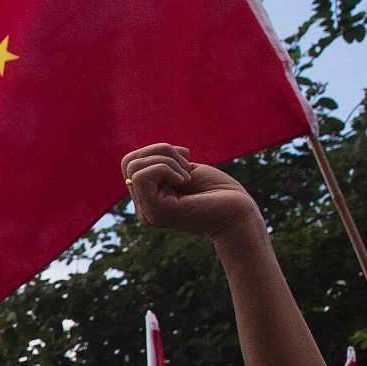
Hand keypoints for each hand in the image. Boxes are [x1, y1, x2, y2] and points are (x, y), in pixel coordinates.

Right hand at [122, 144, 264, 243]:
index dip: (157, 151)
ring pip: (134, 167)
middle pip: (128, 162)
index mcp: (149, 197)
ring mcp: (147, 211)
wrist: (238, 214)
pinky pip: (143, 176)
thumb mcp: (185, 170)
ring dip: (166, 160)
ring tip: (188, 175)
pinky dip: (166, 168)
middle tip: (187, 166)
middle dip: (160, 151)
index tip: (185, 159)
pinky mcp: (155, 212)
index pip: (131, 163)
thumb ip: (161, 166)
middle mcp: (143, 207)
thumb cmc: (219, 192)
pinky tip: (185, 181)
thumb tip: (141, 156)